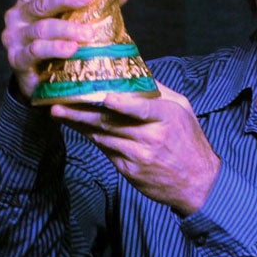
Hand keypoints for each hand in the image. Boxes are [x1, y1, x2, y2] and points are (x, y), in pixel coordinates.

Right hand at [1, 0, 98, 100]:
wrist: (41, 79)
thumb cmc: (59, 41)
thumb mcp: (73, 20)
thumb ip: (94, 6)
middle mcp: (18, 15)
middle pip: (40, 3)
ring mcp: (14, 37)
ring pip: (41, 29)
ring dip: (66, 29)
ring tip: (88, 32)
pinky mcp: (17, 59)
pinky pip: (35, 52)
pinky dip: (55, 49)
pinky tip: (72, 49)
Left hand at [50, 88, 219, 216]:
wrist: (198, 183)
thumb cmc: (190, 141)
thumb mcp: (183, 110)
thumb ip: (160, 93)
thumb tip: (136, 73)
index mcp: (167, 118)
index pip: (143, 110)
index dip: (124, 104)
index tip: (105, 98)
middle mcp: (152, 137)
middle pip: (111, 123)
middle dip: (81, 113)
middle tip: (58, 104)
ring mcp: (139, 156)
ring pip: (103, 136)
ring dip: (78, 125)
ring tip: (59, 113)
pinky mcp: (130, 171)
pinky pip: (106, 151)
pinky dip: (92, 138)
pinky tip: (78, 129)